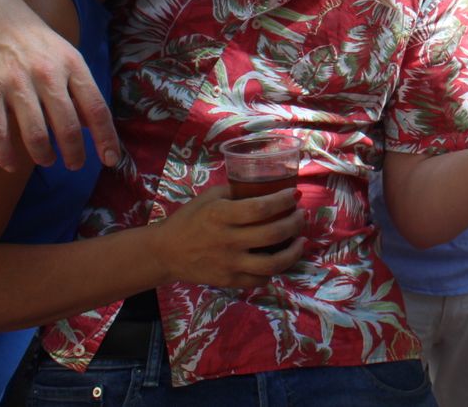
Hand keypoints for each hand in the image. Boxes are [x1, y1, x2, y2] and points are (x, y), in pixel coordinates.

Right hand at [0, 0, 117, 172]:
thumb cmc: (36, 42)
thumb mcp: (67, 56)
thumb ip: (81, 89)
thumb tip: (93, 125)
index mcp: (73, 66)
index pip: (97, 108)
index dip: (106, 138)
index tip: (109, 160)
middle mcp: (48, 74)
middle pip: (69, 126)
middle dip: (75, 153)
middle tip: (74, 165)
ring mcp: (17, 83)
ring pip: (35, 133)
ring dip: (43, 155)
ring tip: (46, 161)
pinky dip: (5, 153)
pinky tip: (11, 164)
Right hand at [149, 187, 307, 289]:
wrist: (166, 252)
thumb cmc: (190, 219)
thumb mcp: (209, 197)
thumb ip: (236, 192)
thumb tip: (267, 186)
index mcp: (221, 215)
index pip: (260, 208)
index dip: (283, 201)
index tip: (295, 195)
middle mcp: (227, 240)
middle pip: (272, 234)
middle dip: (295, 223)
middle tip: (302, 216)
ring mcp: (229, 264)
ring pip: (272, 264)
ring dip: (293, 252)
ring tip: (300, 241)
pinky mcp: (229, 280)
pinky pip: (259, 279)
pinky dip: (274, 271)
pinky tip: (280, 259)